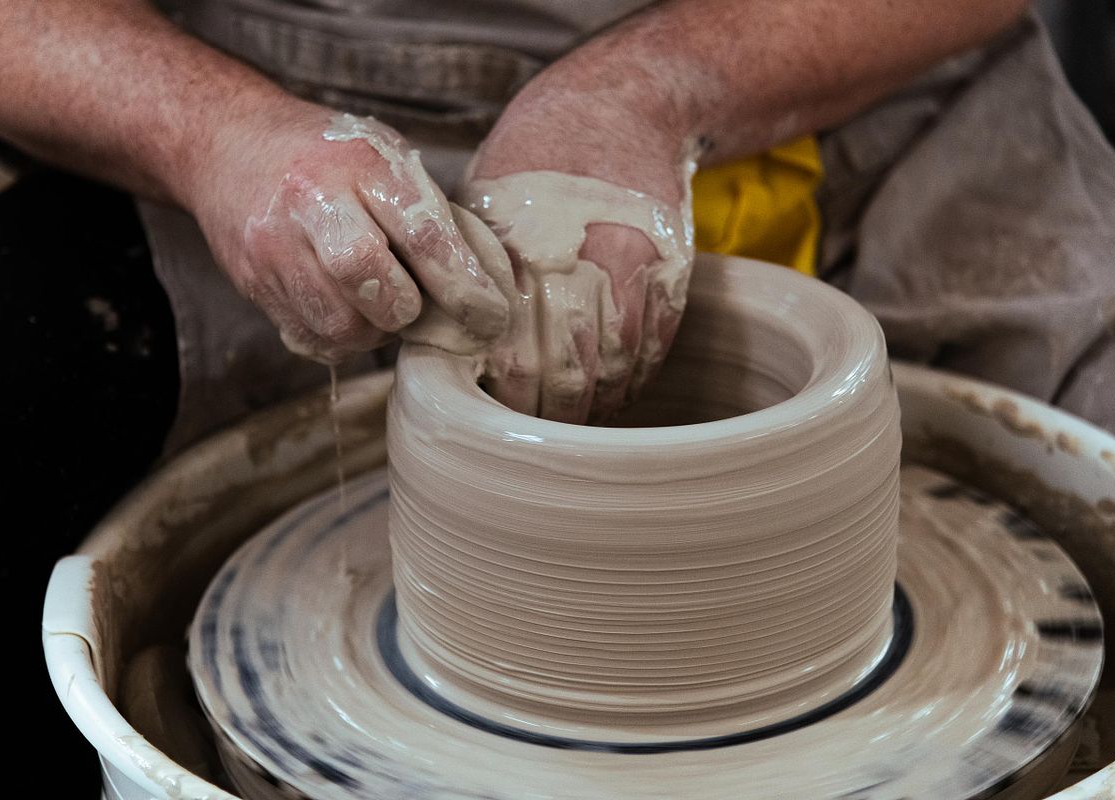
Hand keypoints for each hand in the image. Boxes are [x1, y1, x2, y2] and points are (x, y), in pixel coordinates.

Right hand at [186, 100, 509, 363]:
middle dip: (405, 307)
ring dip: (374, 329)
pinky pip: (312, 339)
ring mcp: (273, 248)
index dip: (463, 286)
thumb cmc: (329, 157)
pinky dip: (342, 337)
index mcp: (358, 163)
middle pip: (368, 279)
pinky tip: (346, 308)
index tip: (491, 315)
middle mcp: (310, 202)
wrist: (228, 145)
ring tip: (378, 303)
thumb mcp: (384, 158)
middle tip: (414, 303)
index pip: (421, 235)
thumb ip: (430, 214)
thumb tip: (486, 287)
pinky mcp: (253, 285)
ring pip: (340, 325)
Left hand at [463, 67, 695, 423]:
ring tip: (575, 422)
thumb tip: (444, 347)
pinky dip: (633, 380)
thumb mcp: (482, 203)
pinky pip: (654, 347)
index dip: (509, 404)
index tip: (499, 419)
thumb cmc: (534, 160)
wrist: (622, 106)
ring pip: (614, 369)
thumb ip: (468, 274)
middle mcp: (578, 262)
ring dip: (595, 407)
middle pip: (567, 376)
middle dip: (552, 418)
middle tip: (538, 435)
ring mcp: (632, 268)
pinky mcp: (670, 272)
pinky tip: (613, 390)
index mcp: (521, 251)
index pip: (514, 360)